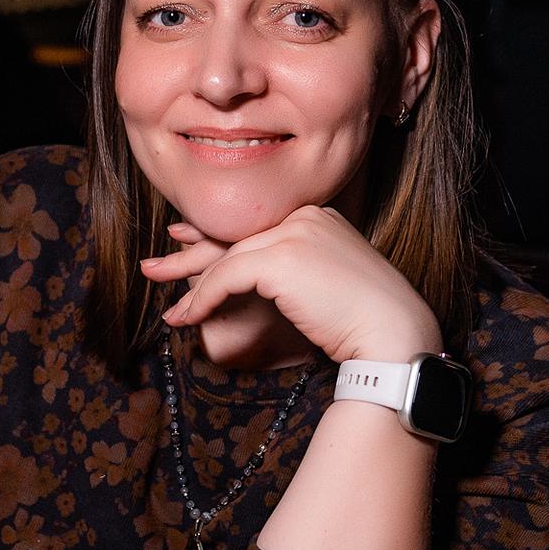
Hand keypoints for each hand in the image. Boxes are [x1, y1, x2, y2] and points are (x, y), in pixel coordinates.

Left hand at [141, 208, 441, 364]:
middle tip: (155, 264)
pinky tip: (188, 318)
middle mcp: (305, 215)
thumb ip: (297, 274)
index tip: (184, 243)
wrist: (393, 334)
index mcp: (318, 215)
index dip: (216, 239)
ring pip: (228, 259)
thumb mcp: (329, 286)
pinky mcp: (282, 257)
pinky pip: (228, 276)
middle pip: (237, 238)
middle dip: (192, 255)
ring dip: (195, 289)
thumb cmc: (367, 321)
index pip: (256, 227)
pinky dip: (204, 298)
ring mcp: (294, 232)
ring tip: (173, 312)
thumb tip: (262, 283)